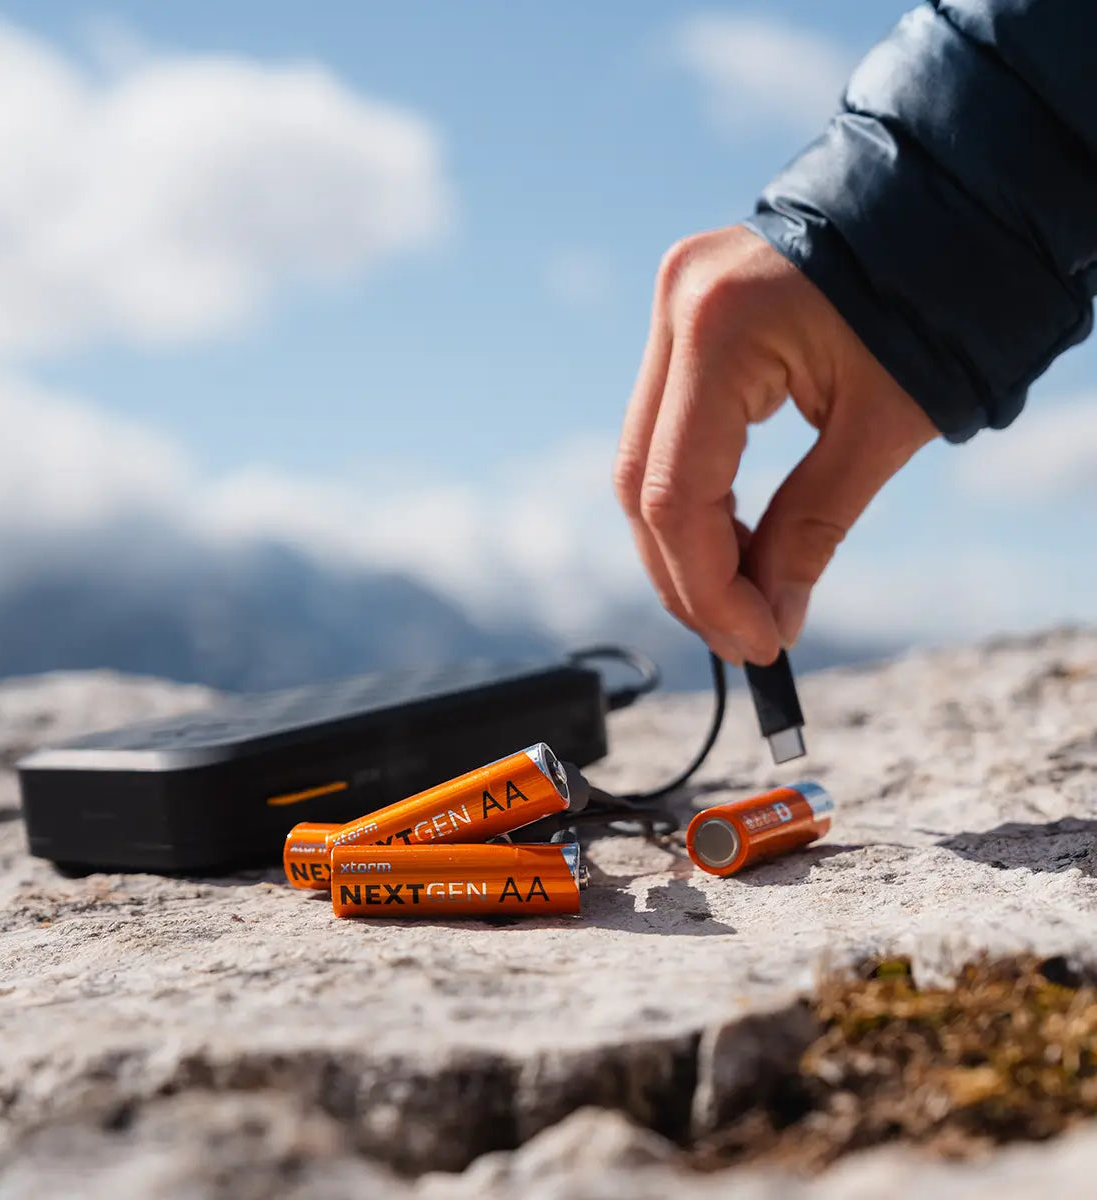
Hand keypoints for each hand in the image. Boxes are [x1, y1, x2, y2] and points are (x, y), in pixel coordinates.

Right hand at [614, 225, 936, 665]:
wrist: (956, 198)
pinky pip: (666, 429)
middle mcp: (676, 310)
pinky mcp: (687, 318)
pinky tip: (733, 539)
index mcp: (720, 329)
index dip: (706, 586)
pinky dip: (694, 495)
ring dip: (684, 542)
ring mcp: (673, 307)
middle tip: (740, 637)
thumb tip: (772, 620)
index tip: (754, 644)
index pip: (673, 493)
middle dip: (687, 575)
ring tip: (743, 599)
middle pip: (639, 482)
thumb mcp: (883, 428)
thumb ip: (811, 530)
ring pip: (642, 461)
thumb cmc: (941, 298)